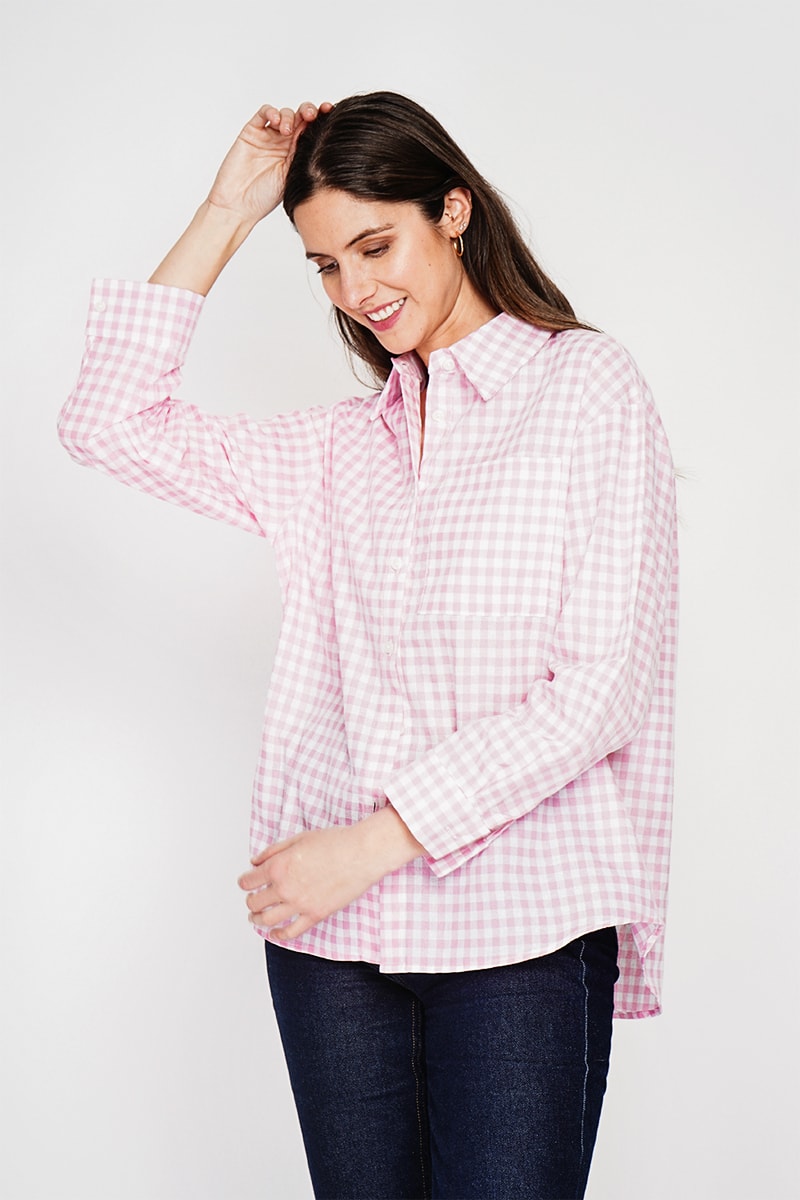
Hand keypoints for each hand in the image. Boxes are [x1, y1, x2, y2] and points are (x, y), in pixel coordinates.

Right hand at [207, 101, 331, 226]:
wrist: (239, 204)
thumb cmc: (264, 198)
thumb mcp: (293, 177)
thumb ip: (304, 156)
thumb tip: (326, 140)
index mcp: (297, 154)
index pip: (313, 130)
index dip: (323, 118)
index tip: (330, 112)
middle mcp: (284, 143)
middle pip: (300, 117)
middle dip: (309, 111)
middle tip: (312, 116)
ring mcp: (268, 136)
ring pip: (284, 113)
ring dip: (289, 116)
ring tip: (287, 131)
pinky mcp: (252, 132)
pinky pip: (263, 114)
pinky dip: (271, 112)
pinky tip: (275, 121)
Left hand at [238, 806, 424, 940]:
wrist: (362, 853)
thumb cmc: (335, 842)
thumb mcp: (299, 838)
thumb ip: (273, 851)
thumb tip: (255, 862)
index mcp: (279, 866)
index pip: (248, 881)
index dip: (244, 882)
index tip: (246, 883)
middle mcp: (285, 887)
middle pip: (254, 902)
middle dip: (250, 901)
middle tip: (252, 899)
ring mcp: (300, 904)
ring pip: (267, 920)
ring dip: (257, 919)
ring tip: (256, 917)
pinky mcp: (315, 914)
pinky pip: (291, 932)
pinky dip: (279, 935)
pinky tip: (274, 933)